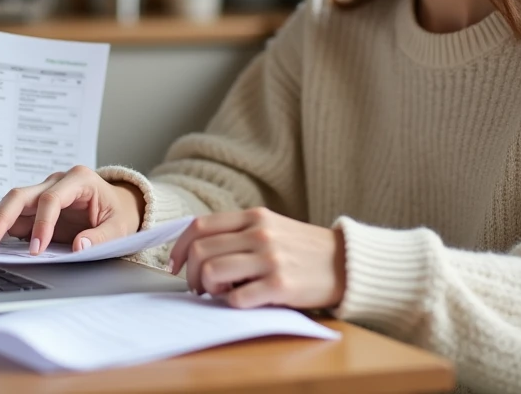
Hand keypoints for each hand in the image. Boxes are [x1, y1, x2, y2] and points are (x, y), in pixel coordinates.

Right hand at [0, 166, 144, 254]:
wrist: (120, 205)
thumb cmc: (120, 214)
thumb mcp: (121, 226)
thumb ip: (103, 236)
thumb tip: (80, 246)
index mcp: (79, 180)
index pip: (53, 199)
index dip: (42, 224)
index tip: (37, 250)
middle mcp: (55, 181)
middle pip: (21, 195)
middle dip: (1, 220)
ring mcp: (41, 192)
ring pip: (8, 203)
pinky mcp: (33, 207)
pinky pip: (9, 215)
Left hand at [168, 207, 346, 310]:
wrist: (346, 263)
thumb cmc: (304, 248)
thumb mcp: (272, 226)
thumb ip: (239, 232)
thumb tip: (197, 250)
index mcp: (254, 217)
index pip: (199, 227)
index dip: (179, 247)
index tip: (175, 264)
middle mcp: (259, 234)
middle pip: (200, 252)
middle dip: (190, 274)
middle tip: (198, 287)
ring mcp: (269, 259)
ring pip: (211, 273)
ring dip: (207, 289)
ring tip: (219, 293)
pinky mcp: (280, 286)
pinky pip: (236, 298)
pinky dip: (231, 304)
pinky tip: (242, 301)